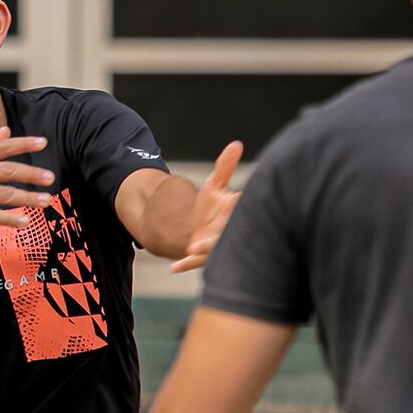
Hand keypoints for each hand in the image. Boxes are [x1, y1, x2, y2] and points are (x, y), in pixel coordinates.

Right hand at [0, 127, 54, 237]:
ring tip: (46, 200)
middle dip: (31, 174)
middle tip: (50, 178)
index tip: (43, 143)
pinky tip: (26, 221)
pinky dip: (11, 219)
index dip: (23, 144)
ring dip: (28, 197)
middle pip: (7, 170)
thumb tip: (6, 130)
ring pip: (4, 194)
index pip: (1, 147)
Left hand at [169, 140, 242, 273]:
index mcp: (235, 215)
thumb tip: (236, 144)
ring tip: (193, 247)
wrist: (199, 226)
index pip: (239, 211)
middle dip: (220, 235)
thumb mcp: (216, 185)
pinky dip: (185, 264)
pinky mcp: (201, 257)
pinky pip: (194, 263)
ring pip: (213, 251)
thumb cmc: (212, 205)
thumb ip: (225, 167)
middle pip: (227, 234)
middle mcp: (229, 233)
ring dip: (204, 250)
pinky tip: (173, 267)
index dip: (236, 206)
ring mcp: (216, 247)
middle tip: (210, 231)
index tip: (232, 198)